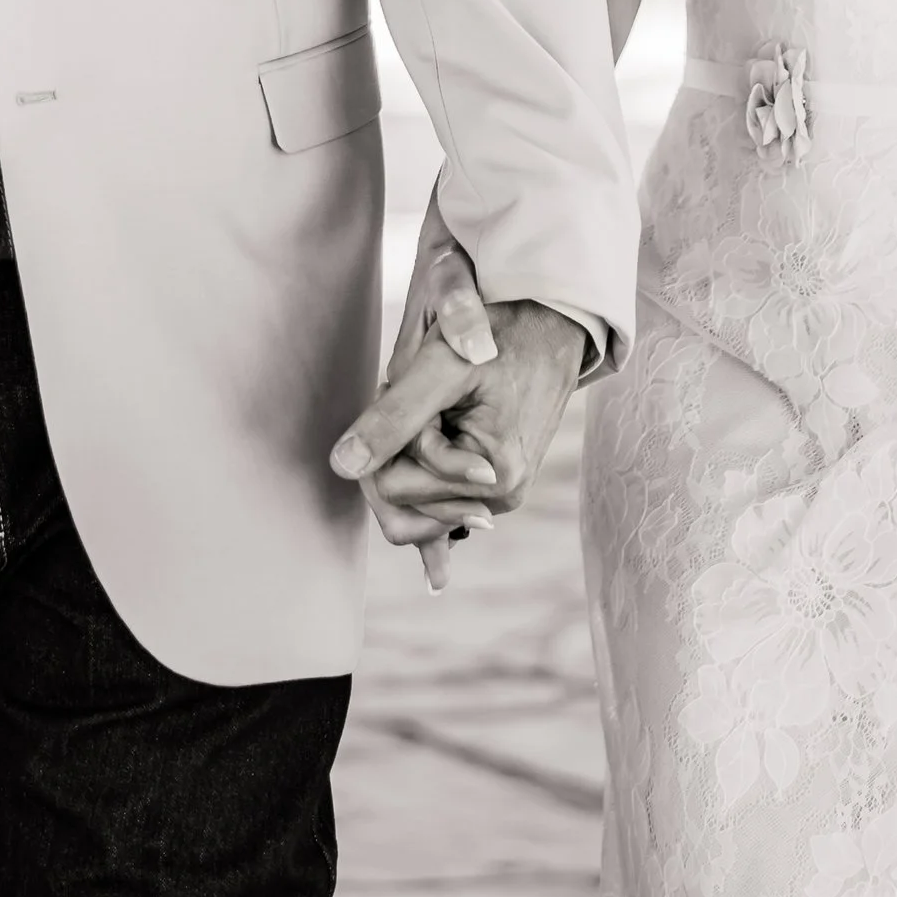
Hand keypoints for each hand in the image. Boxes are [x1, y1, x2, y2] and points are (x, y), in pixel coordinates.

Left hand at [361, 227, 505, 590]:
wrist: (553, 319)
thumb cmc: (500, 332)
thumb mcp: (441, 366)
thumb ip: (393, 418)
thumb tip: (344, 467)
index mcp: (492, 479)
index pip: (392, 487)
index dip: (387, 439)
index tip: (406, 387)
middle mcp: (500, 496)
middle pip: (405, 498)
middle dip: (396, 448)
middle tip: (414, 390)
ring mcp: (498, 492)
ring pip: (420, 495)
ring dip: (411, 450)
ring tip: (434, 403)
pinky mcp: (494, 483)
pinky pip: (446, 503)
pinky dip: (430, 508)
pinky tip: (435, 576)